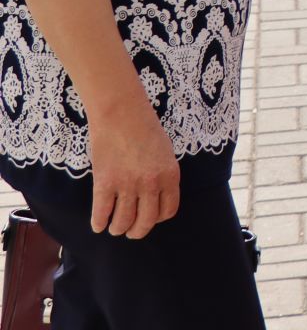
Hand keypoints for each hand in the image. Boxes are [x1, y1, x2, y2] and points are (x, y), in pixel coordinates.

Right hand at [86, 101, 179, 238]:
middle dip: (137, 231)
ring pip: (123, 221)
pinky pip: (101, 213)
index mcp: (170, 176)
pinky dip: (99, 223)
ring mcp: (127, 185)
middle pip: (146, 222)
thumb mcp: (165, 153)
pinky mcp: (105, 183)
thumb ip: (162, 175)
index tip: (149, 218)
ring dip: (117, 229)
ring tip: (113, 227)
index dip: (157, 219)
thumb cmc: (144, 129)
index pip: (168, 211)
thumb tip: (154, 197)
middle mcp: (151, 184)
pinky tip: (98, 224)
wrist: (121, 113)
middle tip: (130, 232)